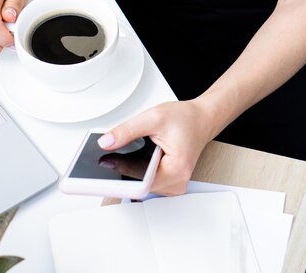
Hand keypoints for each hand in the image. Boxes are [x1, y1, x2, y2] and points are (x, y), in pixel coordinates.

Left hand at [97, 100, 217, 194]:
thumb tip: (105, 143)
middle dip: (122, 173)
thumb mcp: (152, 118)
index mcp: (176, 170)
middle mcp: (176, 182)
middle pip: (139, 187)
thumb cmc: (184, 119)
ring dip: (129, 172)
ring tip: (128, 155)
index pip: (141, 184)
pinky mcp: (167, 182)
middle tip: (111, 158)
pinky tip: (135, 159)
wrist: (200, 119)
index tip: (105, 170)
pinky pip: (146, 182)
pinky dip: (137, 171)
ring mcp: (172, 185)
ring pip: (141, 186)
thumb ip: (126, 131)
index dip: (120, 177)